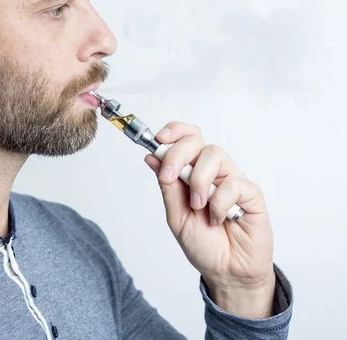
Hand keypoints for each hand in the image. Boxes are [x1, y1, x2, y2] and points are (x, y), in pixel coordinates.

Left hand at [144, 122, 275, 317]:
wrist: (226, 272)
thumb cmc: (203, 244)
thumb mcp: (176, 215)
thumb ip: (167, 186)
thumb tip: (151, 156)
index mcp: (193, 173)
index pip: (187, 138)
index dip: (174, 132)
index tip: (158, 139)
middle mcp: (213, 172)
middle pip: (197, 141)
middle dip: (177, 154)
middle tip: (169, 177)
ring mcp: (233, 180)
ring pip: (215, 155)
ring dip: (198, 181)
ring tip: (198, 206)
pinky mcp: (251, 194)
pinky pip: (234, 183)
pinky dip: (219, 202)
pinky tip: (218, 218)